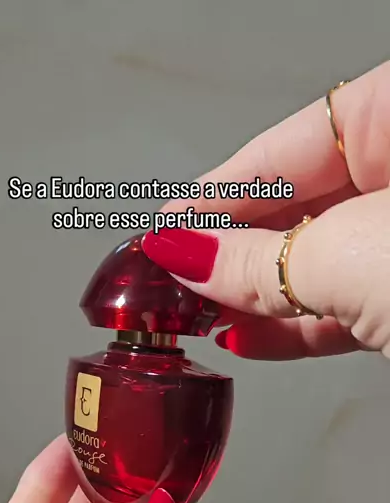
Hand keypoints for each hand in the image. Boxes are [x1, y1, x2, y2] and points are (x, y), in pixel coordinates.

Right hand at [142, 60, 389, 359]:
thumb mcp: (353, 255)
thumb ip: (264, 260)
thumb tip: (188, 255)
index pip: (285, 148)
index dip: (216, 191)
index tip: (166, 224)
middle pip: (295, 208)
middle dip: (228, 250)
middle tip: (169, 276)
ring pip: (314, 265)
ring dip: (250, 297)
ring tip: (195, 314)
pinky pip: (341, 308)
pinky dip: (292, 329)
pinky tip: (243, 337)